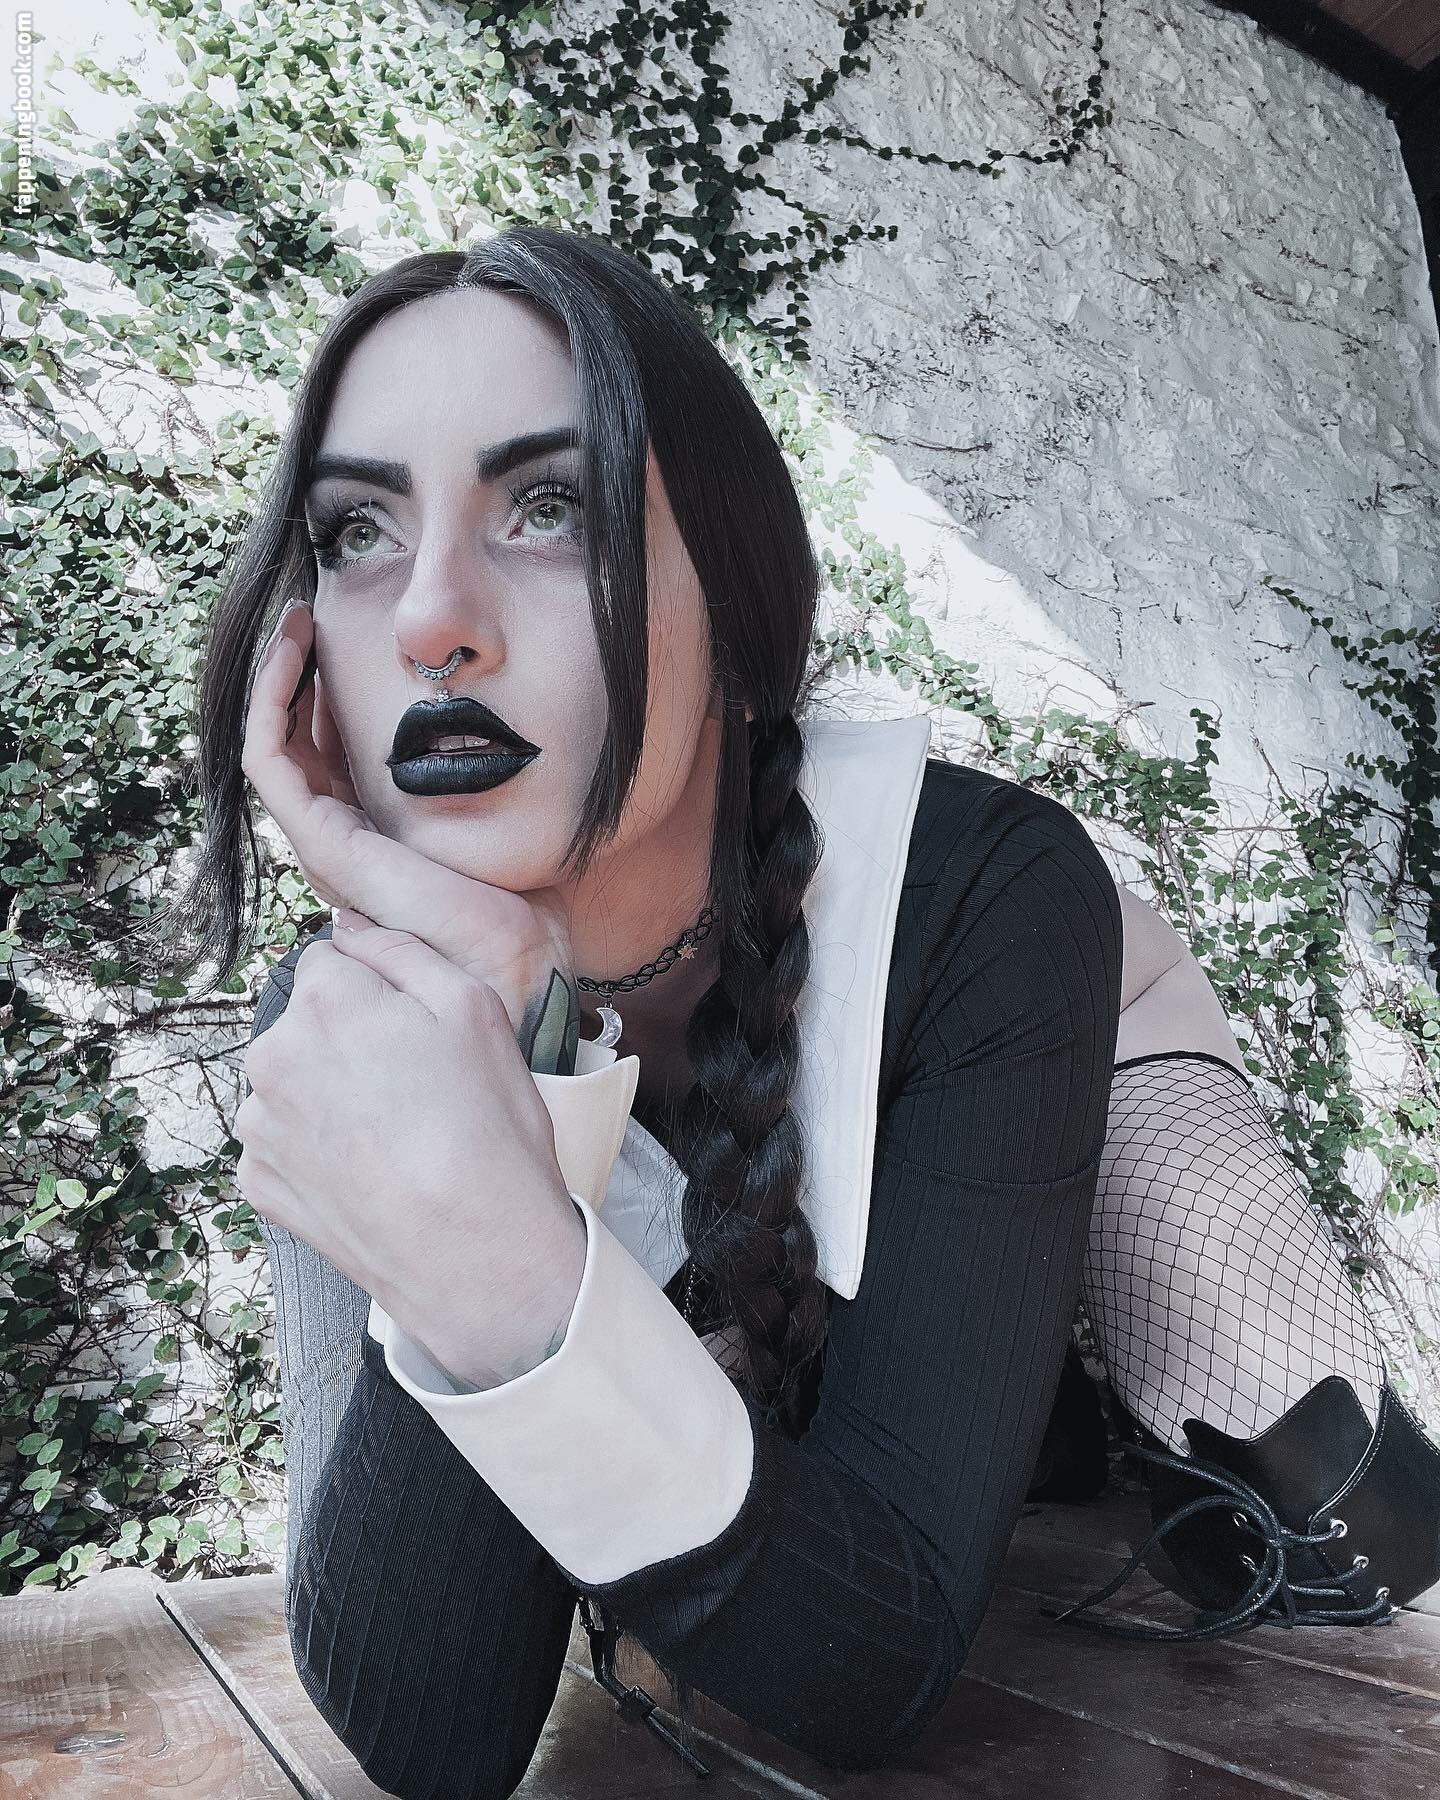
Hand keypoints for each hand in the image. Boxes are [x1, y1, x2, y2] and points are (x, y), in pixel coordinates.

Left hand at [237, 915, 586, 1385]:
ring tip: (396, 1136)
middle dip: (350, 1041)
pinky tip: (371, 1170)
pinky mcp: (259, 1182)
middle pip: (307, 1023)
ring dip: (330, 1095)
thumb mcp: (475, 1008)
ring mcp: (260, 1125)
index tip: (417, 1031)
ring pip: (294, 1083)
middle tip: (416, 1087)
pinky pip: (286, 1143)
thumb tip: (352, 926)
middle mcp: (273, 1056)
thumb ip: (403, 950)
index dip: (380, 993)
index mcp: (326, 1002)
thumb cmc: (486, 1128)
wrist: (471, 1252)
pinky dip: (319, 1150)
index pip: (332, 962)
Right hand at [241, 599, 578, 1073]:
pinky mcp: (321, 842)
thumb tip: (515, 736)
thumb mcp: (507, 826)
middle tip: (307, 616)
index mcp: (380, 838)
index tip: (342, 636)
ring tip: (292, 622)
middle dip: (294, 675)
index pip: (331, 754)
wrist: (518, 960)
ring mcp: (327, 844)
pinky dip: (269, 704)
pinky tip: (289, 655)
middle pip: (296, 745)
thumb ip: (492, 788)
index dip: (326, 693)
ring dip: (272, 679)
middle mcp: (344, 842)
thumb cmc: (526, 908)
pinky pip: (269, 761)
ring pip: (271, 746)